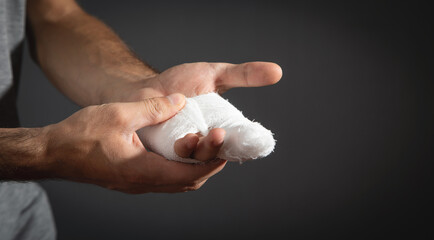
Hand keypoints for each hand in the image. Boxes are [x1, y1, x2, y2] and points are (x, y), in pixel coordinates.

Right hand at [44, 94, 225, 192]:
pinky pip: (164, 179)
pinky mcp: (132, 180)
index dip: (211, 161)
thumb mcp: (119, 114)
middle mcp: (142, 183)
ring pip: (177, 183)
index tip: (223, 145)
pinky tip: (181, 150)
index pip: (189, 174)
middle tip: (219, 144)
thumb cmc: (79, 135)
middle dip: (208, 165)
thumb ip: (153, 108)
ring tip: (206, 146)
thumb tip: (180, 101)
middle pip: (187, 183)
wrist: (53, 152)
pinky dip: (179, 168)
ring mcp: (136, 184)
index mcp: (142, 170)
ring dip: (195, 167)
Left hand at [108, 62, 281, 161]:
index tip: (253, 138)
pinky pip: (174, 159)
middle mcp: (206, 144)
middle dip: (216, 146)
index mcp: (221, 130)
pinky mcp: (165, 154)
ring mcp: (186, 151)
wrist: (146, 86)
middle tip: (218, 133)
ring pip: (196, 159)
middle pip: (218, 153)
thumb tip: (278, 72)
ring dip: (197, 150)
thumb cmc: (181, 82)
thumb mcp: (216, 74)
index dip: (247, 143)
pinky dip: (179, 152)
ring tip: (192, 138)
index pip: (240, 143)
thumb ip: (244, 74)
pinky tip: (179, 141)